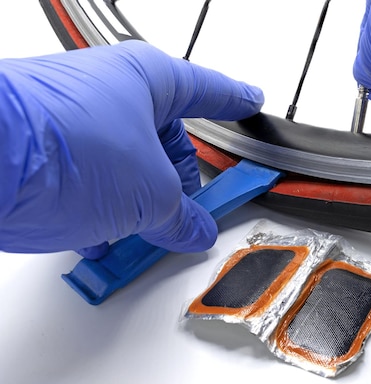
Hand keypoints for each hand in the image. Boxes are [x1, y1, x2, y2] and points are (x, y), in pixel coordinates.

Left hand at [0, 40, 263, 257]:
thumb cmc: (58, 145)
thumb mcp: (149, 194)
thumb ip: (181, 216)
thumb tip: (193, 229)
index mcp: (147, 81)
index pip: (207, 90)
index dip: (235, 101)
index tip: (250, 101)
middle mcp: (108, 93)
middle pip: (163, 139)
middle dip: (179, 182)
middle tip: (192, 212)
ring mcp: (73, 121)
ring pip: (125, 166)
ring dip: (138, 205)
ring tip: (145, 237)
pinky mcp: (42, 151)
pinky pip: (88, 182)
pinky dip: (100, 212)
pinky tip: (104, 238)